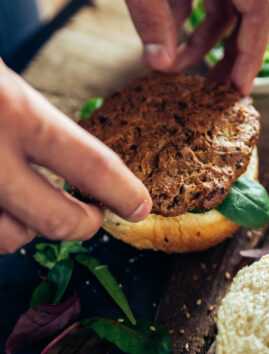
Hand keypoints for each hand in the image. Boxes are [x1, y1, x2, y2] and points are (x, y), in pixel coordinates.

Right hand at [0, 60, 151, 253]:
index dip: (124, 192)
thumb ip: (37, 126)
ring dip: (31, 227)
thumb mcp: (3, 86)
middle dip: (85, 223)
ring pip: (13, 239)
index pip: (91, 165)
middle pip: (59, 221)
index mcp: (13, 112)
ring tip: (31, 203)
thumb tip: (84, 171)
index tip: (140, 205)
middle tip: (92, 213)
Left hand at [125, 0, 268, 94]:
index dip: (252, 54)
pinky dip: (186, 24)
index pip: (260, 13)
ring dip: (199, 43)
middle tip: (214, 93)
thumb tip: (158, 64)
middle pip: (247, 18)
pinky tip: (164, 42)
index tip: (239, 90)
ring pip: (221, 12)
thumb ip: (151, 17)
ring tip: (173, 71)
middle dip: (229, 57)